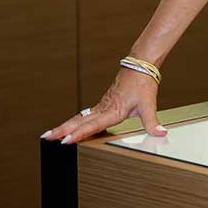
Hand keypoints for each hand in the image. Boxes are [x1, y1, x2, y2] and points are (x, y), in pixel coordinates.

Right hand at [42, 67, 165, 145]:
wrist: (140, 67)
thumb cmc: (143, 84)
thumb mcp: (149, 105)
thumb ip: (152, 122)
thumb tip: (161, 133)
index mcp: (112, 111)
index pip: (92, 125)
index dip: (78, 134)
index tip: (65, 141)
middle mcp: (103, 109)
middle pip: (78, 121)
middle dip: (62, 130)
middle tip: (46, 139)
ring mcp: (101, 106)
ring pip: (79, 118)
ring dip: (64, 126)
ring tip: (50, 135)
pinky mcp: (102, 104)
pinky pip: (84, 115)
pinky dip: (73, 122)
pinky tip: (68, 127)